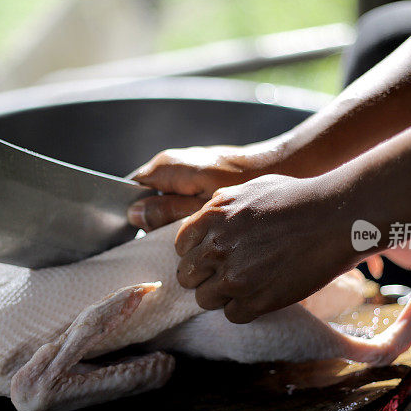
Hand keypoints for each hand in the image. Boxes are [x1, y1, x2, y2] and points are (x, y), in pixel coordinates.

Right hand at [128, 143, 279, 230]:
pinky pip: (180, 196)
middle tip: (162, 247)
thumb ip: (166, 212)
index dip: (128, 215)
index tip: (133, 240)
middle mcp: (171, 163)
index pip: (127, 190)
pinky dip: (184, 213)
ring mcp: (185, 167)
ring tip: (181, 241)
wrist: (283, 167)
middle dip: (151, 221)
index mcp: (165, 167)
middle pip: (145, 196)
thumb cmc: (244, 189)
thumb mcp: (202, 210)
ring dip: (169, 220)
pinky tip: (198, 231)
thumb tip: (133, 215)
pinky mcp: (201, 174)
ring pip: (163, 198)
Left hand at [174, 174, 358, 322]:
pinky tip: (261, 295)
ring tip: (247, 285)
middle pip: (187, 277)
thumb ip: (221, 205)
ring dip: (222, 295)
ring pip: (205, 299)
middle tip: (228, 274)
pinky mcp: (255, 301)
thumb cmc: (298, 199)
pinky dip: (244, 309)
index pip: (182, 248)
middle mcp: (216, 248)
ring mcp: (234, 277)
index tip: (213, 256)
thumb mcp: (250, 189)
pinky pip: (232, 315)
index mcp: (211, 218)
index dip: (197, 254)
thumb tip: (206, 217)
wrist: (335, 218)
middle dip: (204, 276)